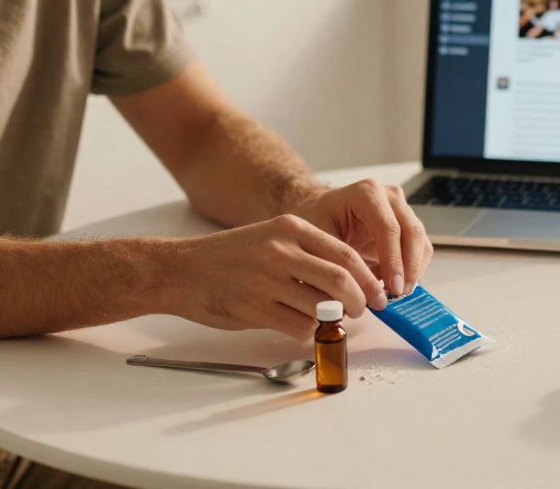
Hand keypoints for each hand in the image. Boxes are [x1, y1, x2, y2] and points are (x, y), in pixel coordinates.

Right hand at [163, 214, 387, 338]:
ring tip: (333, 319)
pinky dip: (309, 331)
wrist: (181, 270)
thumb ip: (307, 253)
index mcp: (290, 229)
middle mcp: (280, 251)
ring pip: (322, 306)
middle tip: (365, 310)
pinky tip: (304, 326)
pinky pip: (299, 326)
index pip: (345, 254)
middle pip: (341, 280)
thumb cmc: (229, 256)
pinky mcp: (254, 309)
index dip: (369, 277)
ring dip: (335, 319)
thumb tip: (349, 278)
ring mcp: (266, 281)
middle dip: (361, 300)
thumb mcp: (270, 237)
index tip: (378, 291)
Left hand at [291, 179, 432, 297]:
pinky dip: (411, 271)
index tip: (393, 287)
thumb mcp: (318, 238)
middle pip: (412, 233)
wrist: (321, 210)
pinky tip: (391, 284)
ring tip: (395, 294)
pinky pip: (419, 250)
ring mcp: (402, 210)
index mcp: (367, 193)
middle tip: (399, 295)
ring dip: (413, 271)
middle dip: (409, 268)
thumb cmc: (318, 219)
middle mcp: (390, 197)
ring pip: (421, 242)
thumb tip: (355, 295)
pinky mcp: (407, 227)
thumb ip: (338, 263)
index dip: (393, 260)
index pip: (388, 227)